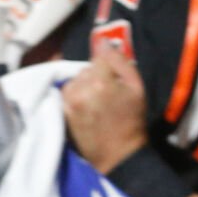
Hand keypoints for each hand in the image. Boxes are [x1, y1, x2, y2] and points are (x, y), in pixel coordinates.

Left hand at [61, 44, 148, 171]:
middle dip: (96, 76)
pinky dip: (75, 96)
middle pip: (85, 69)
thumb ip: (120, 62)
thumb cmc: (132, 120)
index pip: (100, 57)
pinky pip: (66, 92)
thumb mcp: (137, 88)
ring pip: (74, 80)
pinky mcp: (61, 111)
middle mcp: (79, 89)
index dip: (110, 67)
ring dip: (83, 86)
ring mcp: (68, 101)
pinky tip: (86, 108)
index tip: (116, 80)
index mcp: (100, 82)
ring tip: (96, 102)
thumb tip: (103, 41)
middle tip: (108, 94)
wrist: (116, 154)